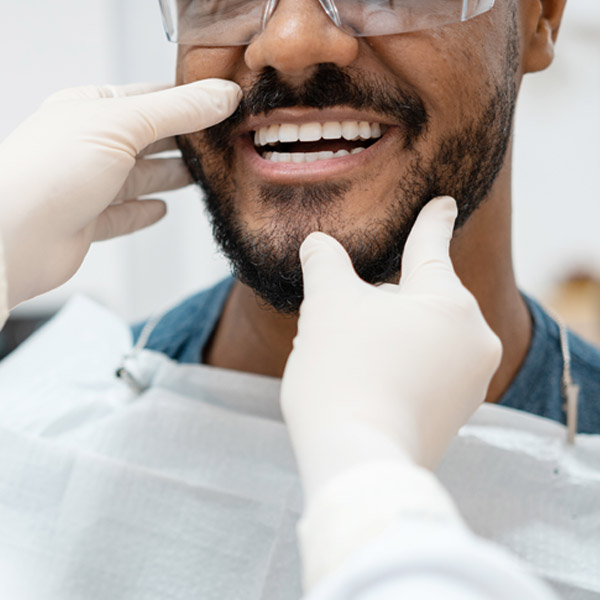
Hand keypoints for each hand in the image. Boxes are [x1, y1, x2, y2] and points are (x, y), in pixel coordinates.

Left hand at [0, 79, 240, 307]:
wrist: (12, 238)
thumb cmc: (49, 173)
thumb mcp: (122, 124)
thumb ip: (178, 111)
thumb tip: (222, 96)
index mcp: (89, 109)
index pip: (149, 98)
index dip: (186, 101)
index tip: (220, 105)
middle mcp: (88, 145)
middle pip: (147, 139)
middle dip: (183, 140)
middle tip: (218, 142)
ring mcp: (88, 185)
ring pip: (139, 177)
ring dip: (168, 176)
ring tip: (200, 174)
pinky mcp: (88, 222)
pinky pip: (124, 214)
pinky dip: (144, 211)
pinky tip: (161, 209)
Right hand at [281, 197, 501, 501]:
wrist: (357, 460)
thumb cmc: (344, 371)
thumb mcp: (328, 305)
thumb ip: (325, 264)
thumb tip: (317, 244)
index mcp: (449, 302)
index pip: (432, 247)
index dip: (431, 221)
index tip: (445, 202)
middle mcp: (473, 340)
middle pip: (418, 299)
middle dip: (380, 301)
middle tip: (340, 323)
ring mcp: (469, 382)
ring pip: (418, 336)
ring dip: (383, 336)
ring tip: (347, 360)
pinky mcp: (454, 415)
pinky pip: (423, 371)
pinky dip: (395, 367)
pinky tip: (365, 382)